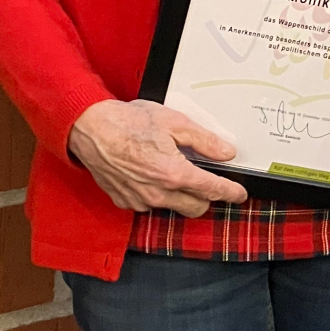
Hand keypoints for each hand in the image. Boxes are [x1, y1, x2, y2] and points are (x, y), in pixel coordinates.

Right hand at [67, 98, 247, 216]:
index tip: (239, 195)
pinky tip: (150, 175)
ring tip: (172, 171)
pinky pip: (149, 206)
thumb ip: (204, 140)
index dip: (230, 193)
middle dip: (205, 197)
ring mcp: (140, 201)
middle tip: (204, 179)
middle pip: (196, 208)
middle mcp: (158, 193)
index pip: (212, 190)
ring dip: (180, 196)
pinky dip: (156, 195)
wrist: (90, 129)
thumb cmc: (128, 122)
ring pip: (172, 208)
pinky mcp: (125, 202)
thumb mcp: (174, 122)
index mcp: (174, 173)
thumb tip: (226, 152)